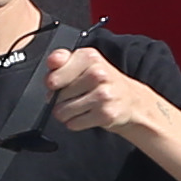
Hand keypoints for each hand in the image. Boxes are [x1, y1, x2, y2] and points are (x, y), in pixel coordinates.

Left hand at [45, 45, 164, 135]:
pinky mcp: (106, 114)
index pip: (55, 68)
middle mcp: (98, 73)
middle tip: (70, 97)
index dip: (50, 80)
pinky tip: (83, 116)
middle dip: (58, 98)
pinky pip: (74, 123)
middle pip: (58, 92)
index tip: (53, 84)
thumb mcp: (83, 64)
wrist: (131, 100)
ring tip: (75, 108)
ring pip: (64, 110)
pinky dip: (74, 123)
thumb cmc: (101, 82)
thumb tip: (51, 63)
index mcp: (89, 56)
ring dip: (64, 113)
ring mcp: (103, 94)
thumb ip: (62, 61)